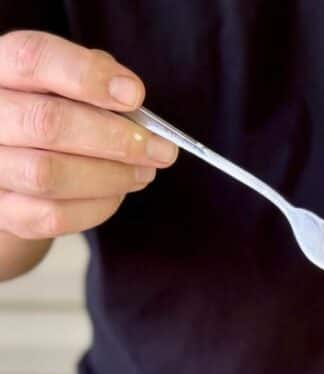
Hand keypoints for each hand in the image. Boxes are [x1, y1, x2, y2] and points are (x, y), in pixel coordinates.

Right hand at [0, 30, 176, 239]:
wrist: (8, 167)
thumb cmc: (44, 115)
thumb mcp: (59, 85)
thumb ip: (91, 82)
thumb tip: (132, 101)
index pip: (33, 59)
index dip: (88, 76)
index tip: (136, 95)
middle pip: (47, 123)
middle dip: (115, 139)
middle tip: (160, 150)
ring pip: (50, 175)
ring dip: (111, 176)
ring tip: (144, 172)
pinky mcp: (2, 213)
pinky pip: (53, 216)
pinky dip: (97, 206)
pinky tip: (118, 193)